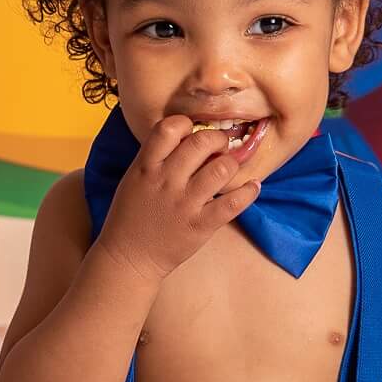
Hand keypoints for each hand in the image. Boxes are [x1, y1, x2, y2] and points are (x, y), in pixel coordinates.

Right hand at [95, 115, 259, 280]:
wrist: (128, 258)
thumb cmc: (132, 216)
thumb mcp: (135, 179)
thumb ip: (156, 157)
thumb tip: (188, 136)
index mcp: (146, 167)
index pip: (169, 128)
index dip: (186, 124)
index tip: (193, 132)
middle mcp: (166, 181)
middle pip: (201, 142)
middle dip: (218, 138)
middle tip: (221, 146)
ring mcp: (184, 204)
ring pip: (221, 169)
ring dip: (232, 163)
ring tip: (230, 167)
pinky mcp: (199, 226)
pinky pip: (233, 203)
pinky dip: (249, 192)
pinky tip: (253, 187)